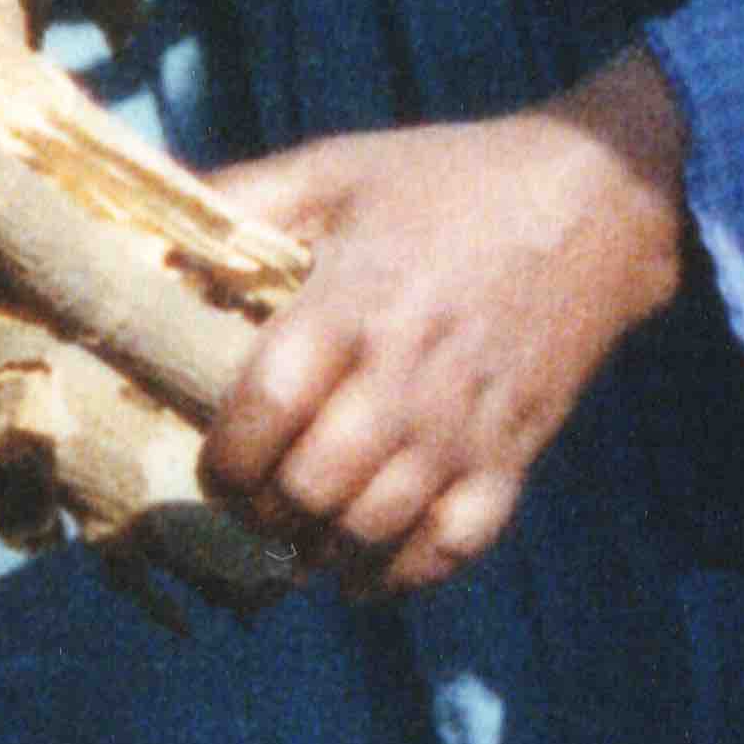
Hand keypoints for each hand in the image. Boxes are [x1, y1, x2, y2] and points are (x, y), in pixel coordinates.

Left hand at [201, 68, 688, 591]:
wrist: (597, 198)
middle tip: (252, 502)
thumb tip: (147, 229)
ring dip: (321, 549)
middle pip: (313, 485)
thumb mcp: (340, 168)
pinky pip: (455, 545)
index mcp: (354, 304)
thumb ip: (245, 198)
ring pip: (374, 528)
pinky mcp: (515, 453)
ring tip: (297, 539)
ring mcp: (466, 424)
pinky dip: (406, 574)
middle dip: (265, 509)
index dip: (226, 453)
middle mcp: (408, 376)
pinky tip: (368, 572)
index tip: (214, 463)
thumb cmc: (451, 182)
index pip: (268, 407)